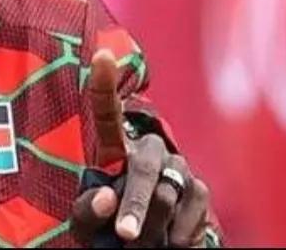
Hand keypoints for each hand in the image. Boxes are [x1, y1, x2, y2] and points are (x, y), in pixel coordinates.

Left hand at [71, 50, 211, 247]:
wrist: (150, 249)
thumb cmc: (108, 230)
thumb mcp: (86, 224)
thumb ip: (86, 211)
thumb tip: (107, 198)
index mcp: (114, 149)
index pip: (106, 112)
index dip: (103, 84)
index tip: (101, 55)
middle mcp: (147, 149)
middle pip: (143, 168)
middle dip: (135, 203)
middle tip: (125, 235)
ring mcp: (175, 166)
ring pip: (165, 196)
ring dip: (151, 228)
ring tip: (138, 243)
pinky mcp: (199, 189)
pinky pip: (189, 212)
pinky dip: (175, 235)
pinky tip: (168, 241)